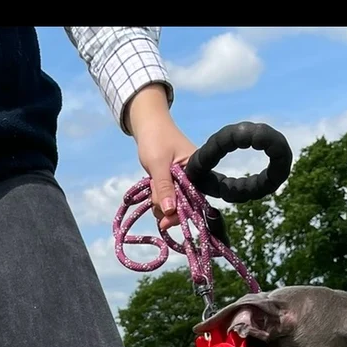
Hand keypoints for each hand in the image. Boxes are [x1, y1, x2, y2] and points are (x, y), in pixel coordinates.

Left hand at [125, 84, 196, 226]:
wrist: (148, 124)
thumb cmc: (155, 139)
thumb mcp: (158, 164)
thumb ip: (164, 188)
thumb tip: (169, 212)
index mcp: (197, 170)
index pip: (196, 199)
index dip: (182, 213)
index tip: (165, 222)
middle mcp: (195, 177)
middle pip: (185, 206)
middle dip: (168, 209)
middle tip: (153, 203)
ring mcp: (184, 180)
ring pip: (174, 204)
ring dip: (161, 204)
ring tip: (151, 188)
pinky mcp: (175, 182)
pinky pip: (169, 198)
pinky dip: (159, 199)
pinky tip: (152, 190)